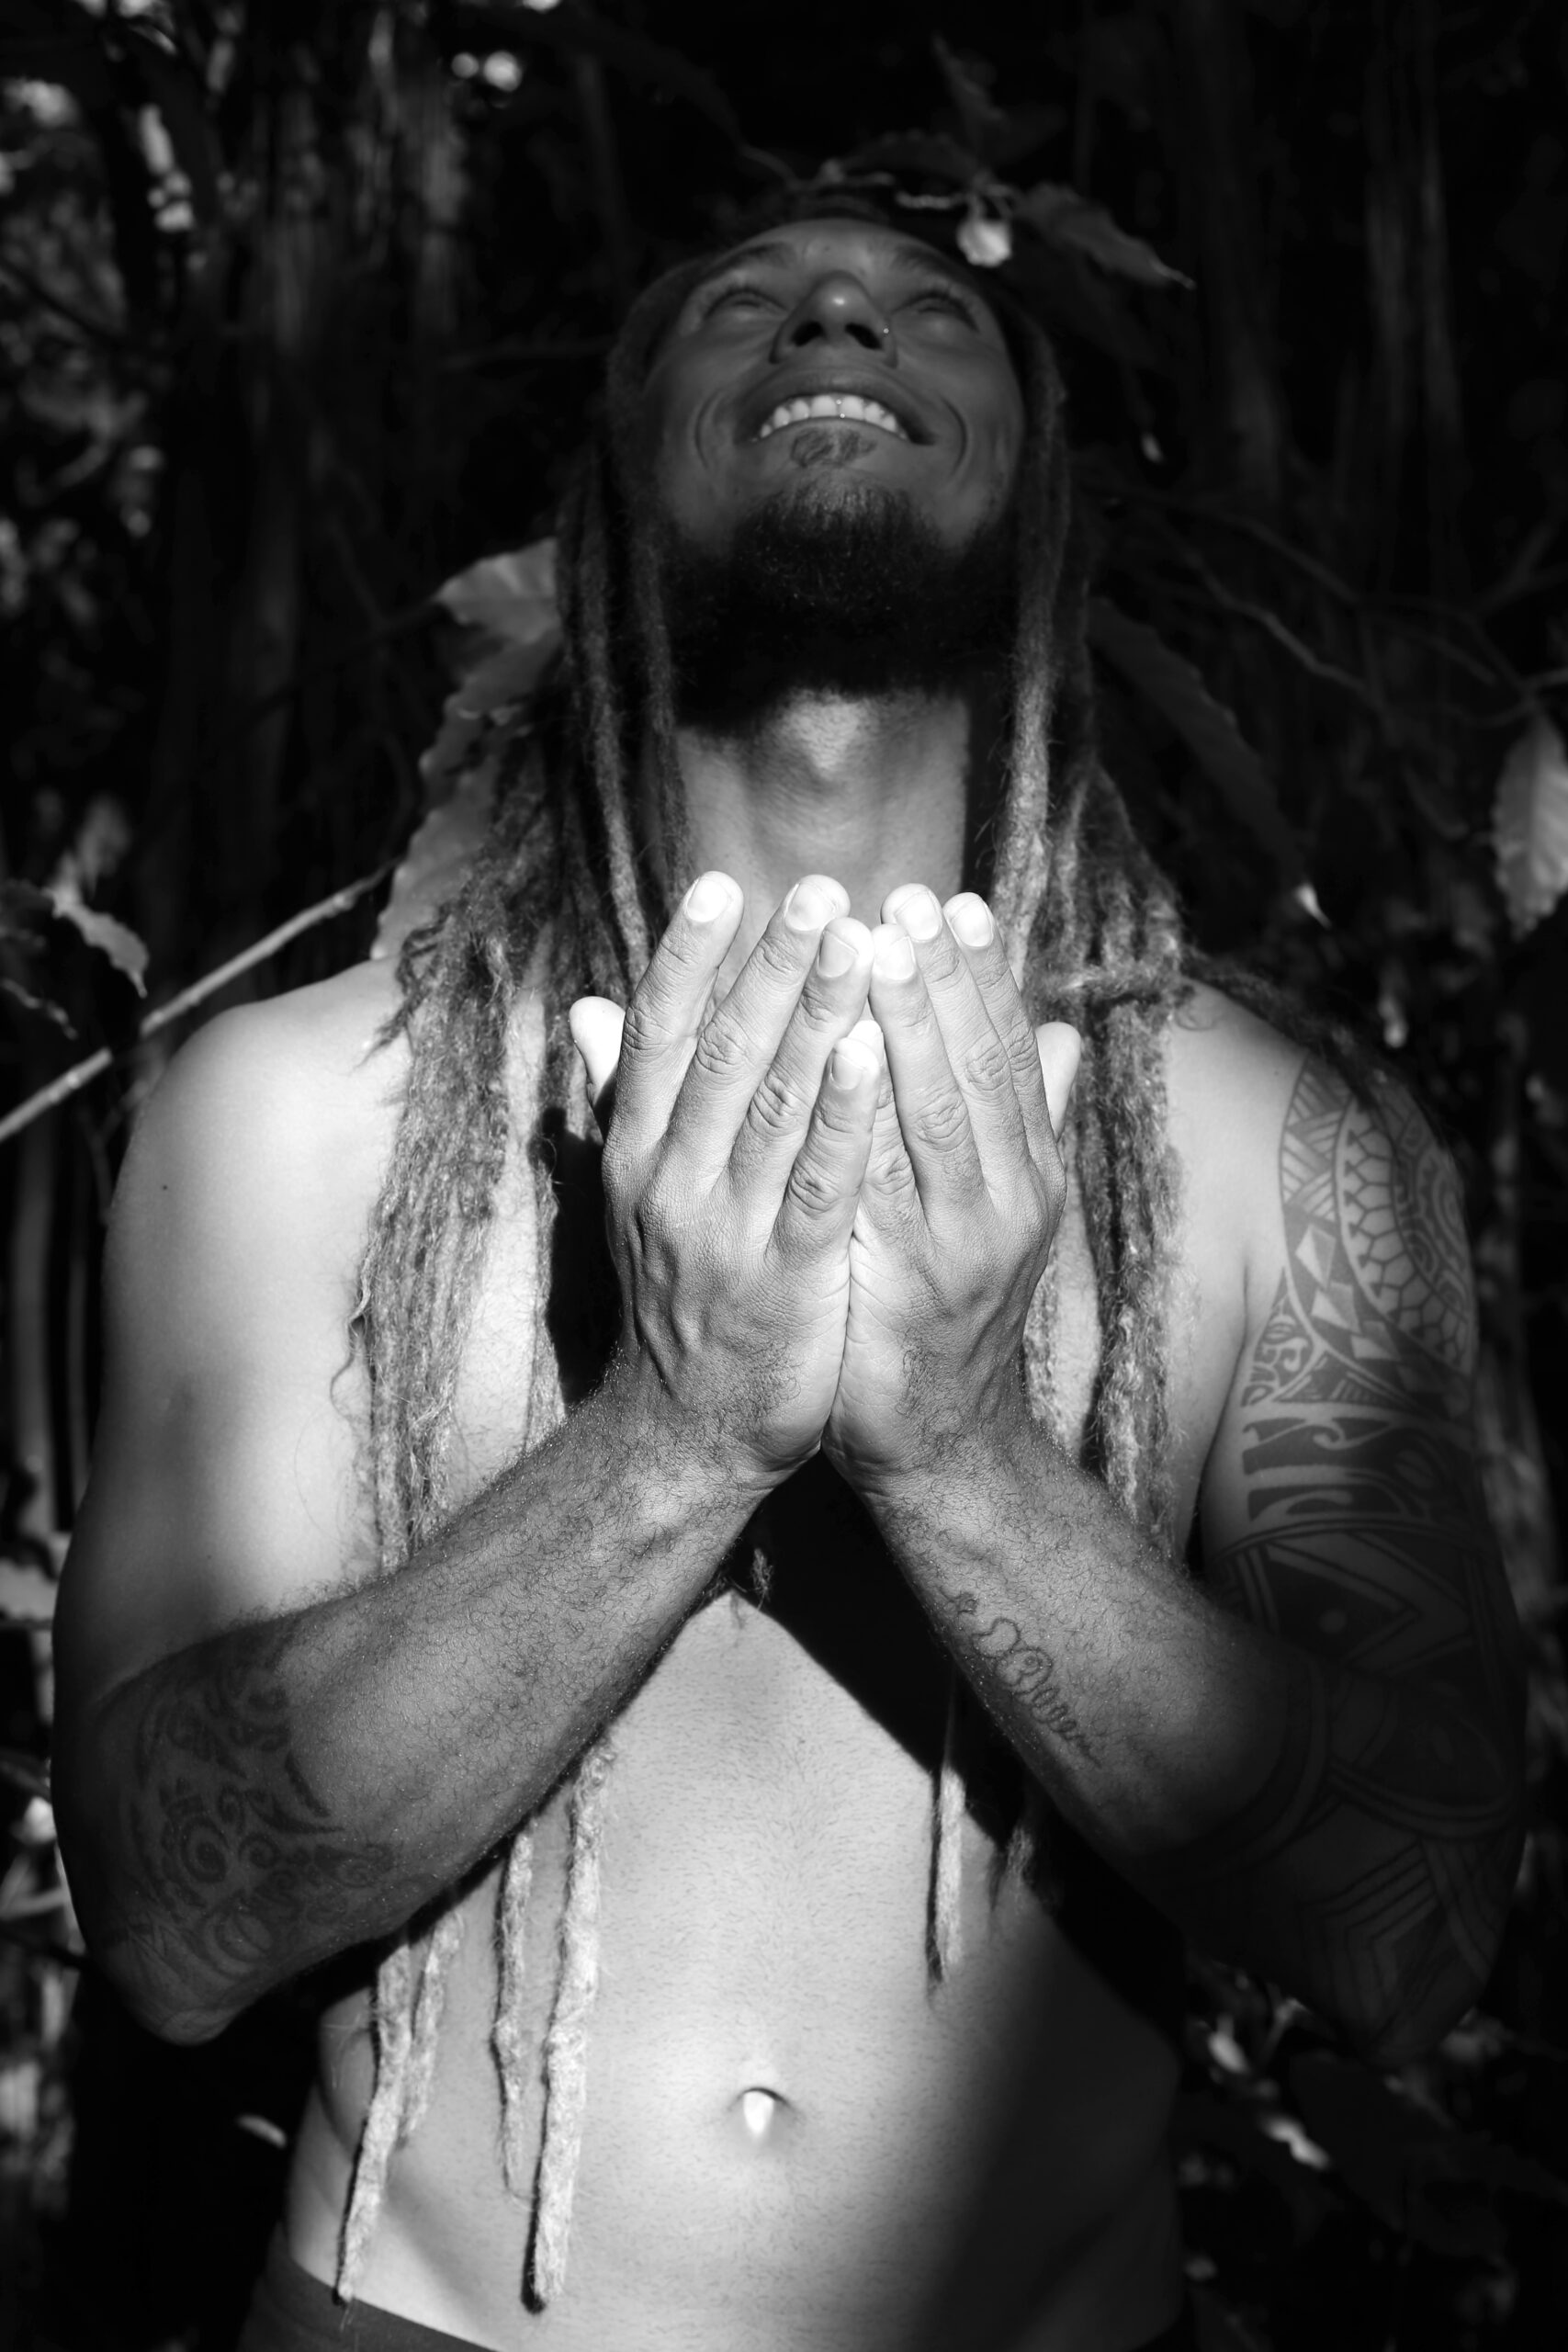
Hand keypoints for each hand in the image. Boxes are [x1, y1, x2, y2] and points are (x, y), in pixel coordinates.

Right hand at [570, 873, 880, 1494]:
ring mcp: (721, 1230)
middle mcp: (668, 1181)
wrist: (685, 1435)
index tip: (723, 885)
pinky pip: (814, 1182)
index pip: (657, 1036)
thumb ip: (623, 1100)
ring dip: (816, 1016)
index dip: (687, 959)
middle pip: (719, 1052)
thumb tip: (588, 1007)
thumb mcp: (635, 1198)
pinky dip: (845, 1115)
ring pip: (771, 1104)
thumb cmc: (677, 1300)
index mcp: (636, 1154)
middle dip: (771, 966)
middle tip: (819, 887)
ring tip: (859, 939)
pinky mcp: (781, 1277)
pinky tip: (876, 1052)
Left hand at [825, 884, 1079, 1492]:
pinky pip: (887, 1182)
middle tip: (909, 896)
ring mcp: (967, 1242)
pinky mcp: (915, 1282)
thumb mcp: (997, 1210)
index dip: (984, 976)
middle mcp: (1011, 1197)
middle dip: (945, 977)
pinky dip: (867, 1116)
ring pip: (943, 1110)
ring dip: (912, 1023)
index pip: (1009, 1053)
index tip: (954, 900)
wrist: (936, 1439)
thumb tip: (1064, 1030)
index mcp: (1029, 1172)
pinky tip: (841, 1056)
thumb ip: (1026, 1121)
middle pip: (979, 1065)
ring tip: (878, 947)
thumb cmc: (949, 1309)